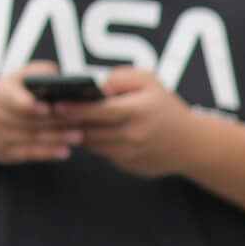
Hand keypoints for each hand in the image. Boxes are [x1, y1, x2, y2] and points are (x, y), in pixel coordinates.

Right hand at [0, 67, 82, 165]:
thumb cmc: (7, 96)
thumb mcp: (16, 79)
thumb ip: (37, 72)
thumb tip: (57, 75)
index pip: (10, 97)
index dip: (27, 104)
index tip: (46, 108)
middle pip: (27, 120)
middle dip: (54, 121)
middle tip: (78, 121)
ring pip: (30, 137)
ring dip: (56, 137)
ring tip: (78, 135)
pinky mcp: (5, 152)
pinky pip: (28, 154)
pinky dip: (47, 153)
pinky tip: (65, 152)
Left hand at [68, 67, 202, 178]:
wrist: (192, 144)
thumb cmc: (166, 107)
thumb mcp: (149, 82)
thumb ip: (119, 78)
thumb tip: (93, 86)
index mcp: (138, 111)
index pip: (99, 111)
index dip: (75, 109)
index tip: (56, 105)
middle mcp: (134, 135)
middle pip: (91, 130)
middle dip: (70, 123)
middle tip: (52, 115)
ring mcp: (131, 154)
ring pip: (93, 145)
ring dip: (80, 135)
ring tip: (68, 124)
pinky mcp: (129, 166)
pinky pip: (104, 155)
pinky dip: (96, 145)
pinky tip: (92, 134)